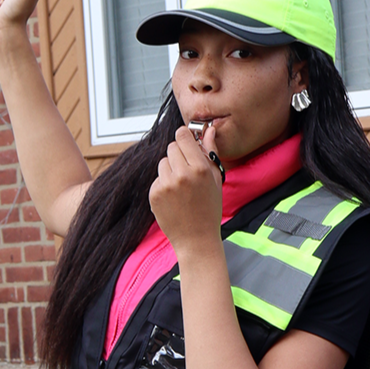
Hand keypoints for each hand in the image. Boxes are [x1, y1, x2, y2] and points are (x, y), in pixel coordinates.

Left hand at [149, 124, 223, 254]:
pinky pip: (157, 178)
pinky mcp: (154, 194)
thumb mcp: (215, 179)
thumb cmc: (209, 209)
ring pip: (163, 162)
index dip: (184, 137)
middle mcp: (181, 175)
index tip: (185, 140)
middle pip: (171, 147)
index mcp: (199, 169)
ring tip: (181, 187)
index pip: (182, 137)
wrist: (196, 238)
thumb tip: (208, 130)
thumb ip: (210, 152)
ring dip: (170, 169)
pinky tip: (174, 197)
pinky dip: (164, 184)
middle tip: (187, 169)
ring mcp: (165, 185)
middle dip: (178, 154)